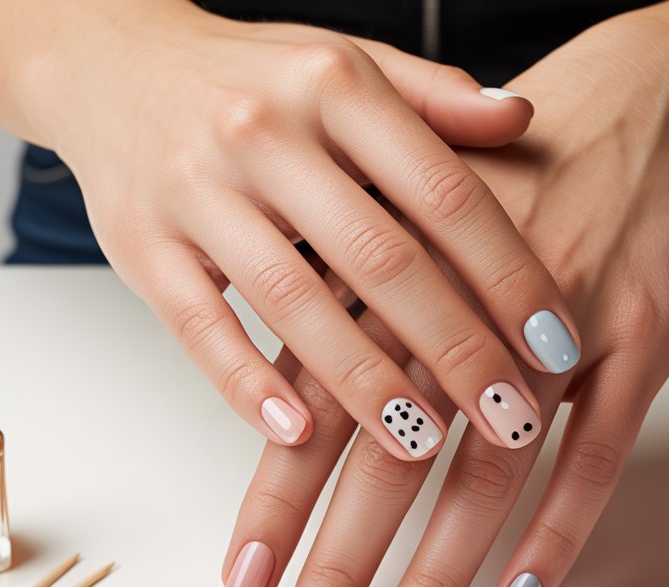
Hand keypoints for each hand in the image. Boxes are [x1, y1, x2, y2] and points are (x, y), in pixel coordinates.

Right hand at [38, 7, 580, 457]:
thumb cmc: (250, 78)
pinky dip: (247, 385)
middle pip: (380, 258)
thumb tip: (521, 121)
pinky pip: (198, 327)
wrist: (113, 61)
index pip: (444, 191)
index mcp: (336, 85)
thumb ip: (433, 100)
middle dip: (454, 349)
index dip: (508, 275)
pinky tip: (296, 434)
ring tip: (422, 443)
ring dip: (362, 382)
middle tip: (510, 419)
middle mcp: (265, 132)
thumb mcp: (347, 63)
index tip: (556, 344)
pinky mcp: (139, 245)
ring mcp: (196, 190)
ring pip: (292, 300)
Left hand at [222, 15, 668, 586]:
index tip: (246, 583)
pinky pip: (594, 456)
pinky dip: (556, 530)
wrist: (622, 114)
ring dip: (439, 572)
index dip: (278, 502)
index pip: (316, 411)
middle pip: (390, 459)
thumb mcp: (395, 225)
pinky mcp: (634, 347)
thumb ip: (339, 310)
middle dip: (341, 566)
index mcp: (389, 281)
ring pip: (486, 471)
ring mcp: (553, 334)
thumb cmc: (492, 187)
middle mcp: (461, 311)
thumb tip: (273, 406)